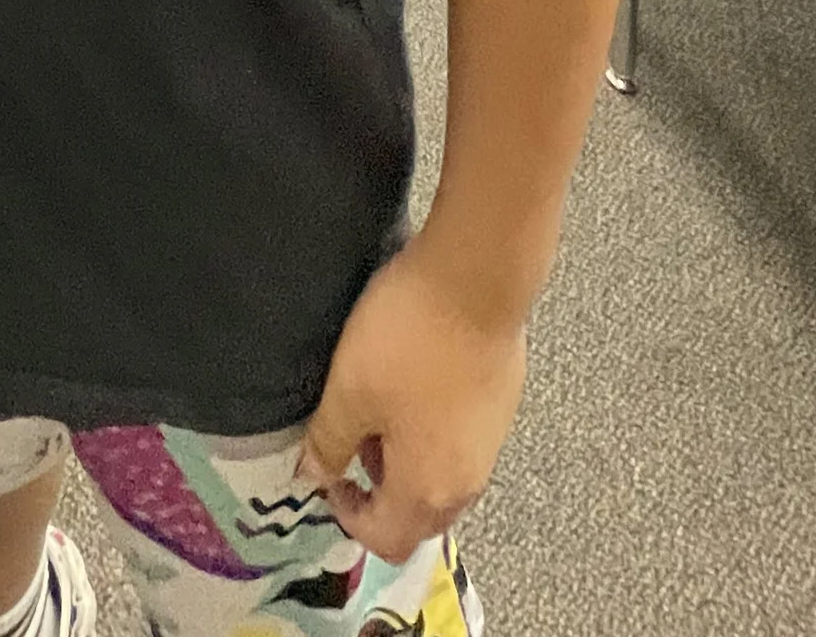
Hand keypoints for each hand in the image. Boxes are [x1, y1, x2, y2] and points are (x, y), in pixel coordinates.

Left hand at [298, 247, 527, 563]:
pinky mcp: (502, 405)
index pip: (387, 540)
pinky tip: (414, 381)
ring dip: (406, 461)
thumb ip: (328, 443)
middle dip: (380, 492)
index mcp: (428, 489)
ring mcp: (491, 442)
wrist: (477, 276)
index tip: (328, 471)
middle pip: (420, 517)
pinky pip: (461, 442)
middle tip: (353, 439)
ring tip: (380, 403)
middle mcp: (468, 480)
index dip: (348, 517)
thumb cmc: (408, 338)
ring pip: (442, 478)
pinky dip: (433, 433)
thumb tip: (313, 475)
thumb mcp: (349, 389)